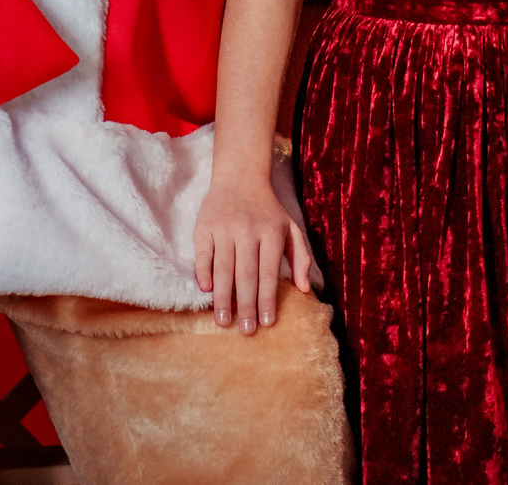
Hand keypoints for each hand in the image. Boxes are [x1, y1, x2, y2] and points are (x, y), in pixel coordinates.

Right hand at [191, 171, 313, 334]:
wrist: (240, 176)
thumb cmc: (268, 210)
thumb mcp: (291, 228)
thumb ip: (301, 257)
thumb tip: (304, 289)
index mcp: (271, 233)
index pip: (269, 273)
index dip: (267, 299)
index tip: (266, 323)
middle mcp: (248, 231)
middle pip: (246, 274)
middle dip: (246, 305)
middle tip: (245, 331)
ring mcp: (224, 228)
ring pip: (223, 268)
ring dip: (223, 297)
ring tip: (223, 322)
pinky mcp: (204, 226)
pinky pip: (203, 254)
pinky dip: (203, 273)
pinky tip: (206, 291)